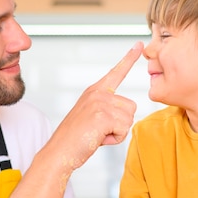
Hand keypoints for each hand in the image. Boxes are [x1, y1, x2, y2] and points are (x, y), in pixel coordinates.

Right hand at [48, 42, 141, 172]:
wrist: (59, 152)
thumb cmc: (75, 139)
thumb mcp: (90, 117)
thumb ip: (106, 110)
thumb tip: (125, 115)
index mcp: (94, 91)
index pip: (116, 72)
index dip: (128, 59)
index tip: (138, 45)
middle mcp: (97, 94)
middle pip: (131, 107)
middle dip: (120, 124)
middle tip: (98, 131)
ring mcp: (99, 103)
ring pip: (129, 119)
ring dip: (117, 133)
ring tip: (97, 135)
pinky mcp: (102, 116)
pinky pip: (124, 129)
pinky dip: (115, 139)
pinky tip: (98, 139)